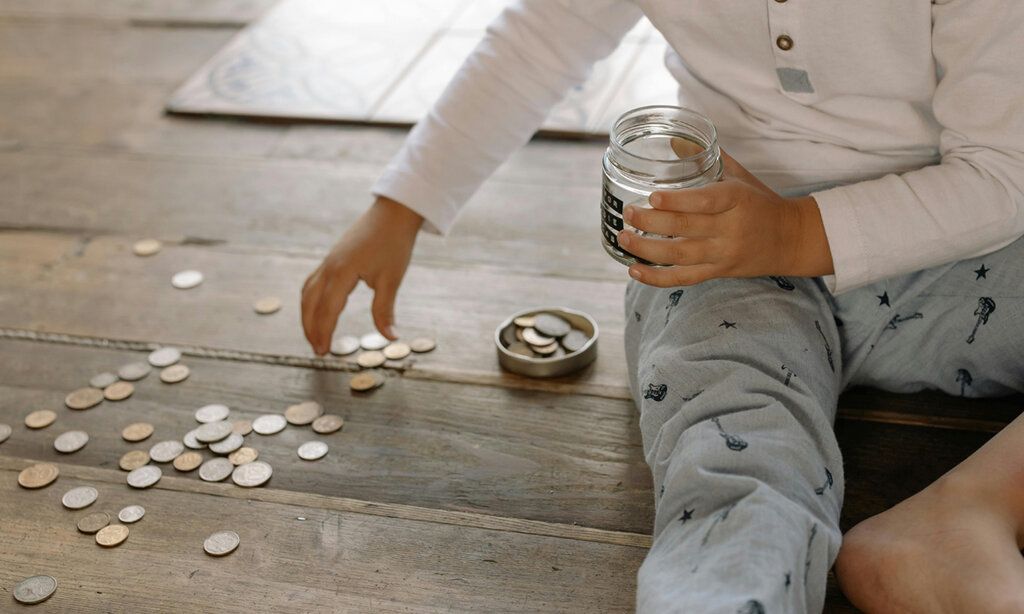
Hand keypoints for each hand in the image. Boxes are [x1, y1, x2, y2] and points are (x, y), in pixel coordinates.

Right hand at [301, 196, 422, 354]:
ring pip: (308, 293)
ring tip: (314, 335)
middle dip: (311, 329)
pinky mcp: (332, 258)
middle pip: (310, 304)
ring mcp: (328, 261)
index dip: (324, 334)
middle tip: (317, 351)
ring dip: (308, 315)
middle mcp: (329, 267)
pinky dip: (310, 300)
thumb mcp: (391, 279)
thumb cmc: (394, 244)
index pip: (327, 311)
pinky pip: (313, 282)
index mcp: (342, 273)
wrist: (393, 213)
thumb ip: (385, 310)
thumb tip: (390, 337)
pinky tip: (316, 309)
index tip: (324, 353)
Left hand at [617, 149, 833, 286]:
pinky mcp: (718, 272)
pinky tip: (634, 271)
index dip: (678, 201)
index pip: (705, 200)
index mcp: (736, 200)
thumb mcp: (739, 177)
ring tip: (624, 239)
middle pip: (685, 228)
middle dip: (652, 222)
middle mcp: (730, 228)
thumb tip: (674, 140)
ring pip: (680, 255)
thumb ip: (707, 159)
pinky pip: (684, 279)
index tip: (653, 196)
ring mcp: (723, 253)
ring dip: (648, 249)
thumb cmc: (760, 202)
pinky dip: (657, 278)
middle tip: (628, 214)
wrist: (792, 239)